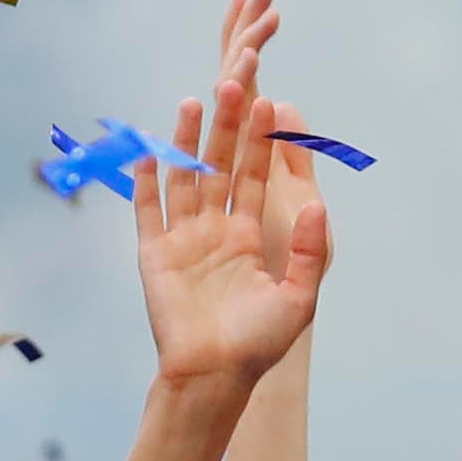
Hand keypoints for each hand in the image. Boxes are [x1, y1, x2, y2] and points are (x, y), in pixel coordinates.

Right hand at [137, 0, 326, 388]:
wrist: (214, 377)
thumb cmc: (259, 345)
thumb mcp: (298, 298)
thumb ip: (307, 251)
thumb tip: (316, 205)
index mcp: (250, 237)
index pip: (255, 178)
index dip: (262, 143)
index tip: (270, 103)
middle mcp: (215, 231)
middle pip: (220, 166)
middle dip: (227, 127)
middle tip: (233, 83)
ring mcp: (182, 239)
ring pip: (184, 178)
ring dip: (187, 141)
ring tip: (193, 101)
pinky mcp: (154, 254)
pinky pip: (147, 211)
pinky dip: (145, 182)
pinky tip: (148, 151)